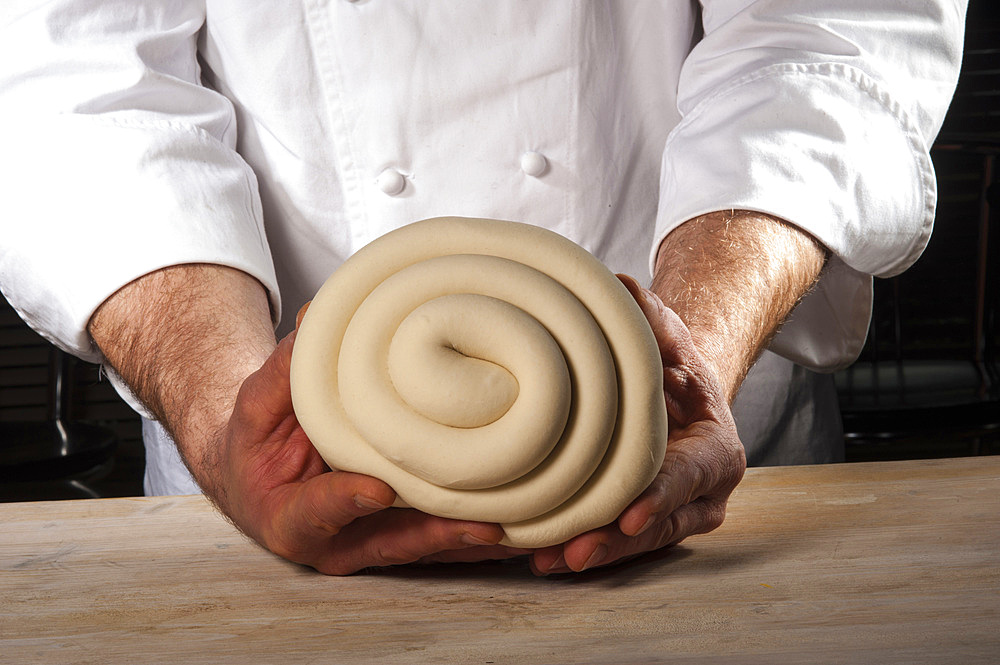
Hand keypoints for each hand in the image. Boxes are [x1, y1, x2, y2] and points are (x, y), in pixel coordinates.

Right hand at [211, 320, 518, 574]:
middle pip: (389, 544)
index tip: (376, 490)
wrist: (266, 475)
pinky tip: (522, 531)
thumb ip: (285, 371)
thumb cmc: (260, 441)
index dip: (344, 502)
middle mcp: (336, 543)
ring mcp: (374, 545)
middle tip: (479, 524)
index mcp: (288, 518)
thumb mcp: (259, 405)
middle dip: (434, 536)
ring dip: (469, 542)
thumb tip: (315, 316)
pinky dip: (478, 540)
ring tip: (513, 531)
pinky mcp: (404, 540)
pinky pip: (443, 544)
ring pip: (425, 550)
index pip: (315, 513)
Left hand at [529, 275, 745, 574]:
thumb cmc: (673, 363)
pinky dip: (581, 547)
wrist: (676, 395)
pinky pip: (616, 541)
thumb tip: (623, 286)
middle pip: (660, 523)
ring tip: (549, 560)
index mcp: (717, 450)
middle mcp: (702, 493)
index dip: (662, 495)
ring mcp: (673, 514)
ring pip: (635, 541)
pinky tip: (542, 556)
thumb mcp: (670, 336)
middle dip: (617, 539)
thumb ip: (653, 317)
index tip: (632, 512)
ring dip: (594, 552)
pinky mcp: (643, 524)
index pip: (690, 475)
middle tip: (575, 551)